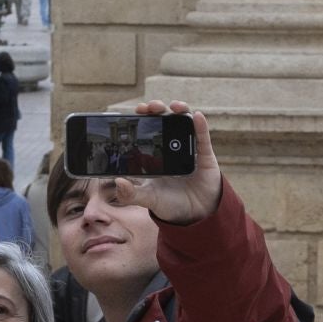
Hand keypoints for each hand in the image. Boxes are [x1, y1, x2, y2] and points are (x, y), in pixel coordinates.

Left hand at [111, 102, 222, 225]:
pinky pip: (203, 138)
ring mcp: (188, 149)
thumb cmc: (170, 204)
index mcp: (155, 154)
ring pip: (184, 123)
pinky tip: (196, 117)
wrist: (195, 215)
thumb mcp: (148, 199)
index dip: (142, 117)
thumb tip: (118, 181)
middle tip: (148, 108)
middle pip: (163, 120)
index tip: (136, 111)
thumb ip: (131, 194)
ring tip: (172, 107)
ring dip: (178, 110)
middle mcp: (171, 147)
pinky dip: (200, 126)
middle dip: (156, 109)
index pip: (146, 129)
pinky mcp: (204, 156)